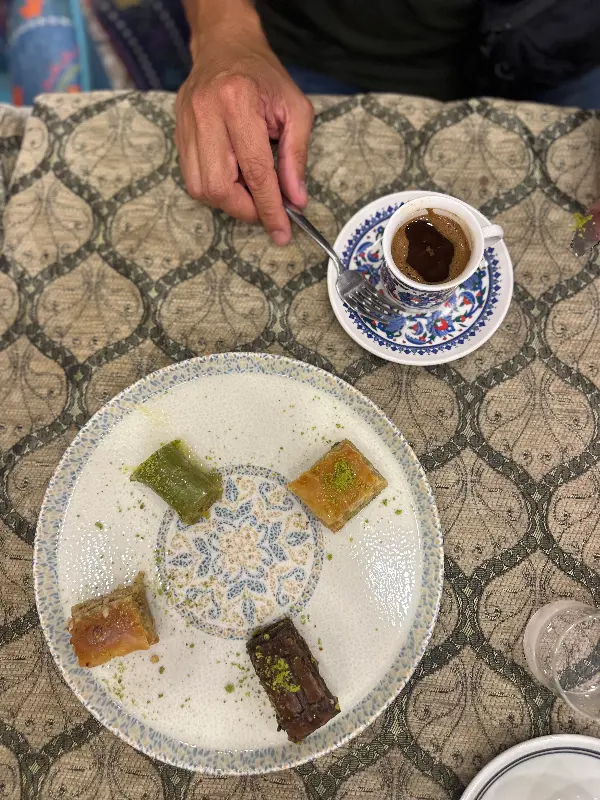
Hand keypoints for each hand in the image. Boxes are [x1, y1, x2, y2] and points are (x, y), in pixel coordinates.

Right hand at [175, 23, 313, 244]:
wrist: (225, 47)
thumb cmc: (264, 78)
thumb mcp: (296, 110)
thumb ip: (297, 157)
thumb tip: (295, 200)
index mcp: (238, 102)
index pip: (255, 171)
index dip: (269, 207)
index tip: (282, 232)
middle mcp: (206, 114)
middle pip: (219, 187)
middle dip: (246, 208)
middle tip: (266, 207)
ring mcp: (186, 124)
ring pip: (201, 188)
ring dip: (230, 201)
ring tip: (250, 190)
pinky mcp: (177, 133)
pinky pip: (192, 178)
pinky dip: (216, 189)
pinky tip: (233, 178)